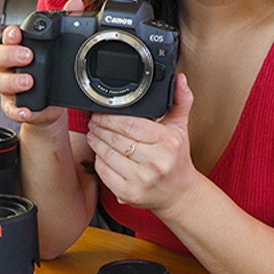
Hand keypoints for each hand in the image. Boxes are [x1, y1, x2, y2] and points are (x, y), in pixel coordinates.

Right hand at [0, 0, 83, 127]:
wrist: (50, 105)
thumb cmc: (50, 72)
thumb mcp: (59, 47)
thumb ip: (66, 21)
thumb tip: (75, 2)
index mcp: (19, 49)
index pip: (9, 38)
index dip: (10, 34)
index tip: (17, 33)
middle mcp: (10, 68)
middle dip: (11, 55)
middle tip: (27, 55)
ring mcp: (10, 88)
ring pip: (2, 83)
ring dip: (14, 81)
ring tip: (29, 80)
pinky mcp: (16, 107)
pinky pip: (11, 109)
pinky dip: (17, 110)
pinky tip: (26, 110)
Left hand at [87, 73, 201, 211]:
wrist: (180, 194)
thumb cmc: (177, 160)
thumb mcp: (180, 128)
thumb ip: (180, 101)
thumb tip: (180, 79)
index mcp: (167, 143)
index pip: (130, 124)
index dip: (110, 117)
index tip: (100, 112)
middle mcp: (155, 162)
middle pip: (115, 139)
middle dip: (99, 128)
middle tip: (93, 121)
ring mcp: (141, 180)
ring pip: (107, 155)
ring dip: (95, 142)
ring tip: (93, 134)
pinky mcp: (129, 194)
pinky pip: (104, 173)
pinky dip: (99, 161)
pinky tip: (99, 153)